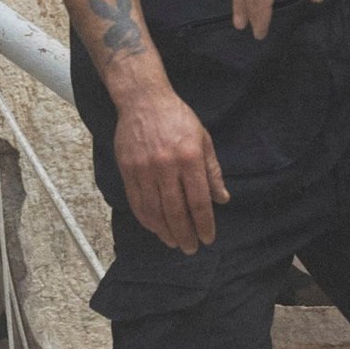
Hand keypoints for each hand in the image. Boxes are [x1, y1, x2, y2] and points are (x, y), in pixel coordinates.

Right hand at [116, 87, 228, 254]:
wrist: (143, 100)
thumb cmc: (177, 118)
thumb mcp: (203, 139)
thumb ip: (212, 171)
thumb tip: (221, 199)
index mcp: (189, 158)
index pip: (198, 201)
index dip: (203, 224)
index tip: (208, 238)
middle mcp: (166, 166)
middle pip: (175, 211)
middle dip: (185, 234)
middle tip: (191, 248)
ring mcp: (144, 169)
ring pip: (154, 210)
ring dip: (165, 231)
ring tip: (173, 243)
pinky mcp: (127, 169)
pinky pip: (137, 201)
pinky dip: (146, 219)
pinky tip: (155, 228)